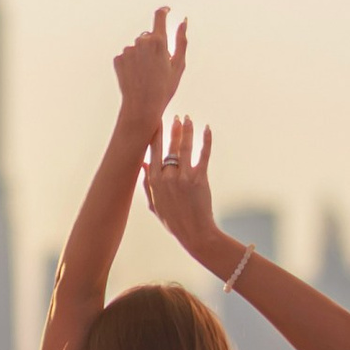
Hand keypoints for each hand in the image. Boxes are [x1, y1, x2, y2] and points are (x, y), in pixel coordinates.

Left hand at [112, 7, 187, 142]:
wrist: (142, 106)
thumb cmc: (164, 87)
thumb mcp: (179, 64)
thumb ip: (181, 40)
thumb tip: (183, 20)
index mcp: (158, 41)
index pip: (159, 17)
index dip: (163, 11)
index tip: (166, 10)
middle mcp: (141, 42)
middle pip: (148, 36)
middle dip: (153, 45)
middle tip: (158, 66)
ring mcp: (127, 50)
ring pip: (137, 47)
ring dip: (142, 55)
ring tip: (146, 74)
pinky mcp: (117, 59)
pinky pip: (127, 56)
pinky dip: (132, 63)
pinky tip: (136, 76)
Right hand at [142, 112, 227, 263]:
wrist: (194, 233)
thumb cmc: (173, 220)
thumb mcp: (154, 203)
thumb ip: (146, 184)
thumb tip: (142, 165)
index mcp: (154, 181)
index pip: (152, 152)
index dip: (154, 135)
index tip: (154, 122)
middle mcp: (167, 177)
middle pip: (169, 146)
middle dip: (171, 129)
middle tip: (174, 116)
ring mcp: (183, 177)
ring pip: (185, 147)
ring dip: (186, 130)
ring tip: (187, 118)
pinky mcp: (200, 179)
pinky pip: (203, 155)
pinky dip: (206, 141)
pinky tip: (207, 129)